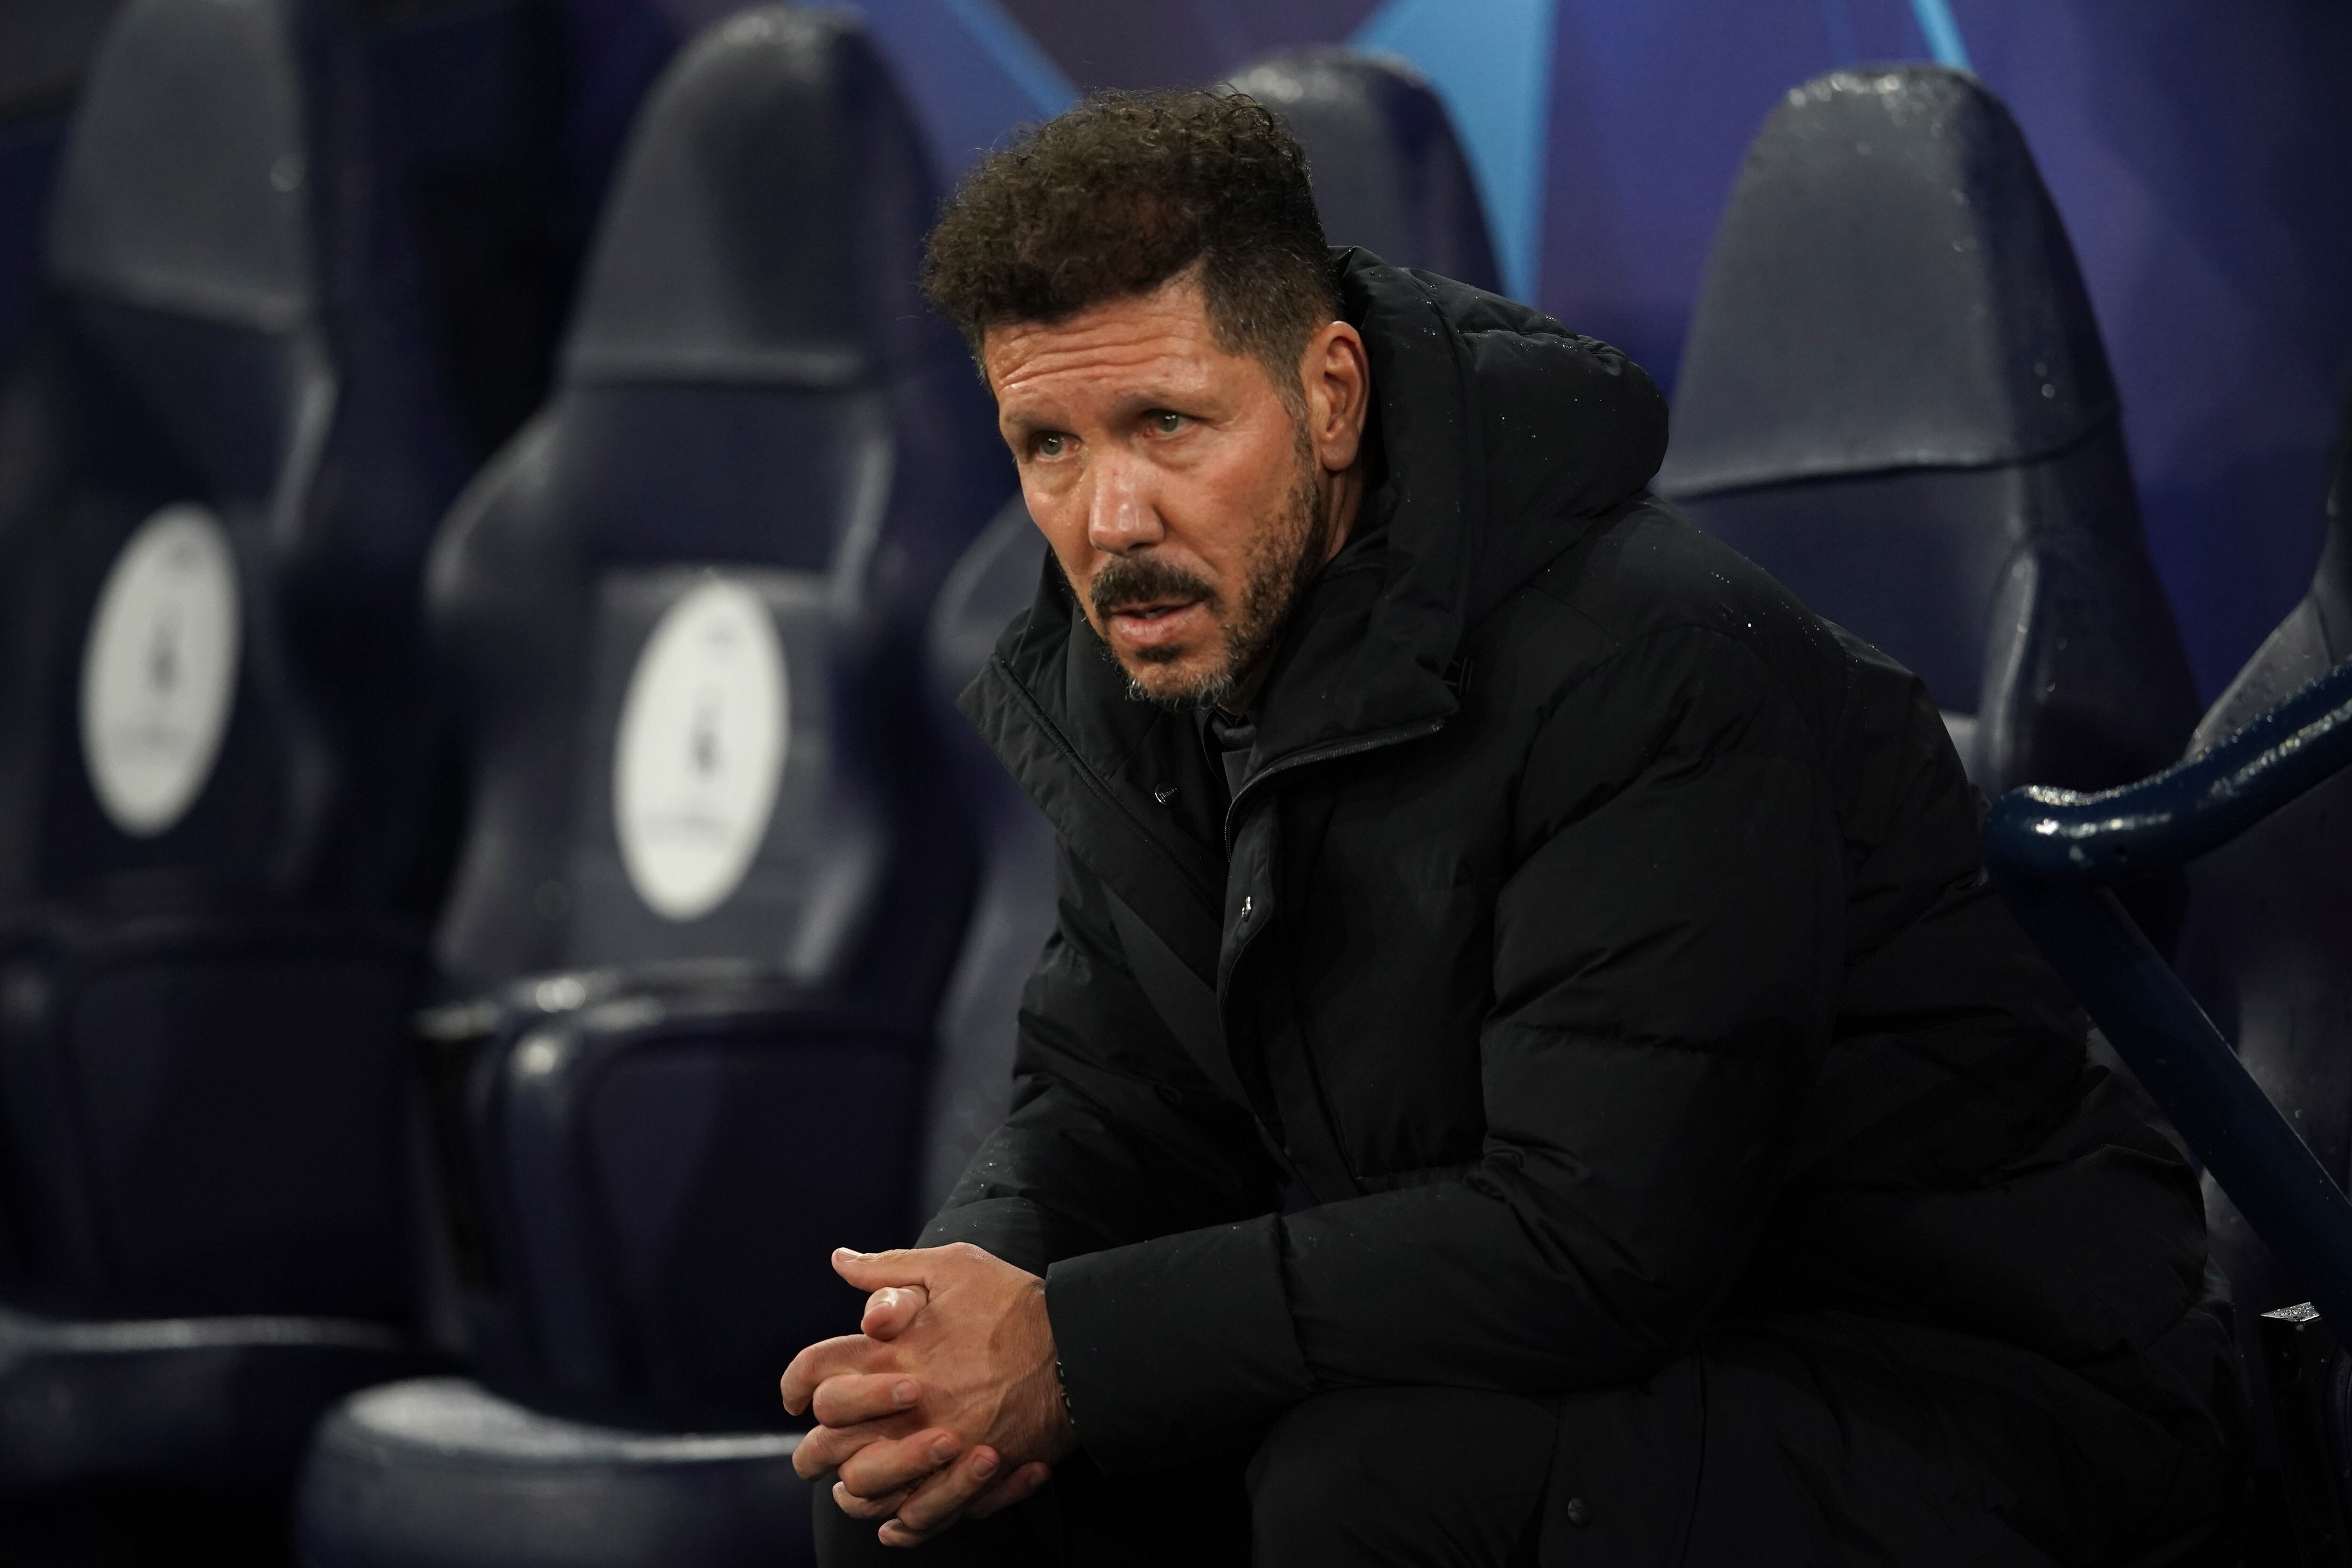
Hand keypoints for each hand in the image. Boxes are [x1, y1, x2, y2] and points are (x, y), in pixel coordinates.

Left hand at [782, 1244, 1072, 1545]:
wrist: (1078, 1350)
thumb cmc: (1015, 1304)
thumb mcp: (953, 1267)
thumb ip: (890, 1268)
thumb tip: (841, 1260)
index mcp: (890, 1350)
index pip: (813, 1372)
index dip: (794, 1383)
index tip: (796, 1395)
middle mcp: (902, 1404)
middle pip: (824, 1443)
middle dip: (814, 1448)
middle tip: (819, 1446)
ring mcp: (933, 1446)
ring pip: (862, 1490)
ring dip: (851, 1490)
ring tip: (855, 1483)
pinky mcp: (965, 1478)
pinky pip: (916, 1519)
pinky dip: (900, 1525)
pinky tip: (896, 1519)